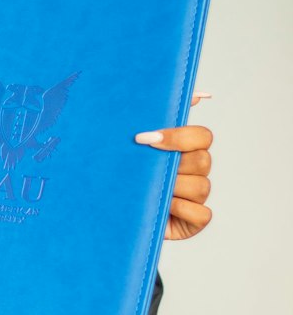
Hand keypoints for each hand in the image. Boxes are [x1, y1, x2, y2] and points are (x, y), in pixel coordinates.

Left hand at [135, 94, 212, 240]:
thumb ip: (158, 117)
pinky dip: (181, 209)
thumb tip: (196, 94)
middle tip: (145, 168)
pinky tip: (163, 207)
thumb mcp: (133, 145)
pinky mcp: (195, 221)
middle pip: (203, 160)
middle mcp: (196, 171)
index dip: (178, 136)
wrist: (110, 213)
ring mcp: (197, 196)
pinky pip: (202, 214)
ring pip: (201, 186)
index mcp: (186, 150)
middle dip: (173, 164)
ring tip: (150, 190)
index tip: (143, 139)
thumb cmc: (124, 175)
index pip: (202, 136)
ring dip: (173, 187)